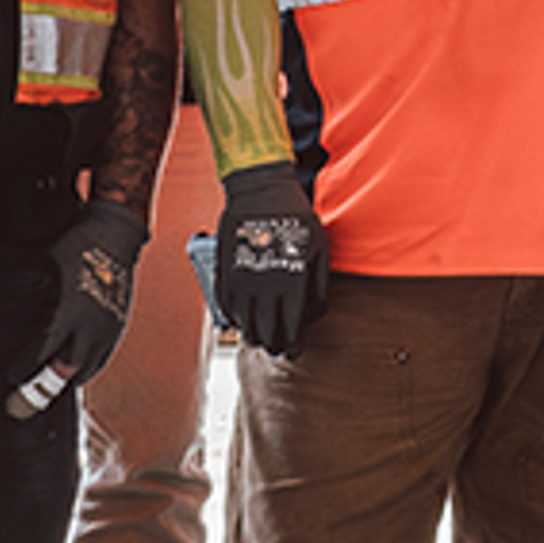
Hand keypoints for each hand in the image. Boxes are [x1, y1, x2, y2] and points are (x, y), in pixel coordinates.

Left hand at [9, 199, 145, 417]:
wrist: (116, 234)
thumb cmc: (75, 245)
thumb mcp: (44, 268)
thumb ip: (31, 297)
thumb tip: (2, 311)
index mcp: (66, 312)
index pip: (41, 353)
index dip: (23, 370)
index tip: (9, 377)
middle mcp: (89, 327)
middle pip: (65, 373)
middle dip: (41, 392)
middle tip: (19, 406)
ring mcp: (107, 329)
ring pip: (86, 370)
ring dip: (64, 381)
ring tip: (46, 387)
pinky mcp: (118, 326)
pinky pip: (101, 358)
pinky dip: (84, 368)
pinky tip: (72, 368)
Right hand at [192, 161, 330, 358]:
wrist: (260, 192)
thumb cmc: (295, 218)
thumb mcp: (319, 248)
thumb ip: (320, 285)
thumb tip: (314, 315)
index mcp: (292, 282)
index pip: (293, 327)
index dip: (293, 343)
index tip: (294, 350)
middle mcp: (265, 287)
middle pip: (267, 331)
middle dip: (274, 344)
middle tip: (278, 349)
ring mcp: (242, 281)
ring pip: (245, 324)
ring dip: (254, 335)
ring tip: (261, 337)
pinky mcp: (224, 273)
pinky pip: (226, 307)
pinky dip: (234, 318)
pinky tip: (241, 320)